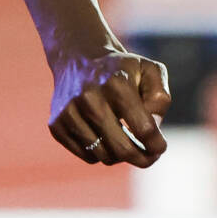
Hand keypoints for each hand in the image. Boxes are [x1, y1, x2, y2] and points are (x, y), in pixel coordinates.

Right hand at [48, 51, 171, 167]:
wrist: (79, 58)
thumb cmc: (122, 70)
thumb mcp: (150, 72)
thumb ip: (159, 99)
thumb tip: (153, 127)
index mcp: (117, 83)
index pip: (144, 128)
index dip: (156, 145)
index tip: (160, 148)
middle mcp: (89, 98)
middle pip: (122, 148)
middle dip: (142, 159)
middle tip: (149, 158)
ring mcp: (69, 112)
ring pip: (104, 155)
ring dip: (120, 155)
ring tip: (127, 141)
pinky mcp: (56, 125)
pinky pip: (86, 155)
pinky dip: (101, 153)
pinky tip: (106, 137)